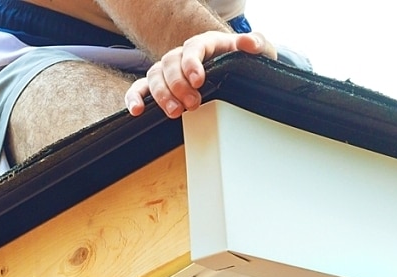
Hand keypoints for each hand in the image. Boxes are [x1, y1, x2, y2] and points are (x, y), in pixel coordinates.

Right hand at [125, 31, 277, 117]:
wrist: (241, 73)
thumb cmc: (247, 63)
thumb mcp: (260, 53)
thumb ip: (257, 44)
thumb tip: (248, 43)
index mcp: (207, 43)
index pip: (193, 47)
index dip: (192, 63)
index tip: (199, 80)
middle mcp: (185, 54)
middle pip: (170, 63)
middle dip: (179, 85)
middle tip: (193, 103)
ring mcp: (172, 70)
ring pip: (156, 76)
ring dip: (161, 94)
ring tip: (175, 112)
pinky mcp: (164, 85)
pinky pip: (142, 87)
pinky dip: (136, 97)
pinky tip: (137, 111)